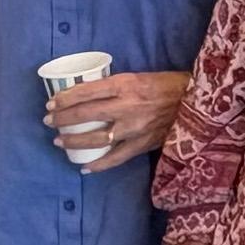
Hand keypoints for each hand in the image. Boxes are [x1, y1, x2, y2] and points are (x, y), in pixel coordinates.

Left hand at [46, 70, 188, 170]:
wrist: (197, 101)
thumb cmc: (166, 85)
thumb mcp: (138, 77)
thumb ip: (115, 87)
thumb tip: (89, 95)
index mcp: (125, 84)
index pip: (86, 91)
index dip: (65, 98)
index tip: (51, 103)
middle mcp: (127, 105)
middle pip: (85, 114)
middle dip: (62, 118)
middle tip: (48, 121)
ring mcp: (134, 127)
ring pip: (96, 137)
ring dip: (74, 141)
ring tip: (59, 141)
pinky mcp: (143, 144)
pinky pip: (116, 157)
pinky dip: (99, 165)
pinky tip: (84, 167)